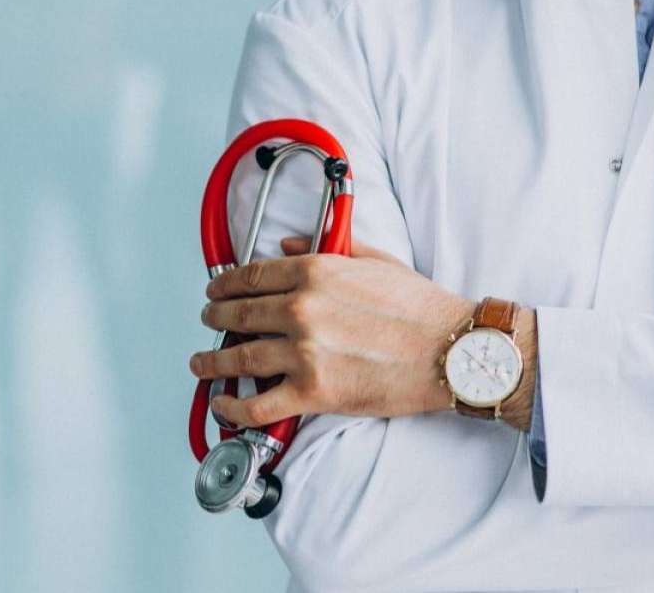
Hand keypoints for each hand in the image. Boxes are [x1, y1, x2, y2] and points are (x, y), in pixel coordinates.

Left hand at [190, 237, 475, 427]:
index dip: (225, 284)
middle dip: (215, 317)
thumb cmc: (420, 308)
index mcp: (315, 273)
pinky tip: (222, 405)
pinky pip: (258, 405)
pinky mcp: (313, 393)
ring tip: (202, 363)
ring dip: (212, 361)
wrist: (451, 351)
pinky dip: (233, 408)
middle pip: (238, 314)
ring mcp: (304, 353)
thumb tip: (288, 245)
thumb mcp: (374, 261)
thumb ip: (328, 248)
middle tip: (208, 320)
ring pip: (238, 359)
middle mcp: (302, 310)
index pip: (252, 276)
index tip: (216, 290)